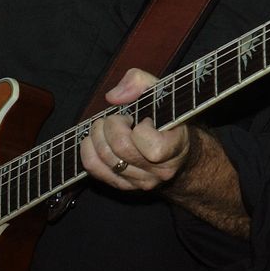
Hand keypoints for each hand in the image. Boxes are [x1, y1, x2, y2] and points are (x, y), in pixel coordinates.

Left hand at [80, 68, 191, 192]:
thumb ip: (142, 83)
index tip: (145, 120)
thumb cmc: (172, 120)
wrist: (181, 155)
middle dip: (111, 126)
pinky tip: (95, 139)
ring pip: (105, 159)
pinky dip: (88, 151)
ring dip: (97, 136)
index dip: (142, 129)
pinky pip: (94, 170)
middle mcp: (159, 172)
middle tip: (118, 118)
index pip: (153, 148)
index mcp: (176, 149)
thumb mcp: (164, 93)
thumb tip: (113, 97)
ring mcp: (141, 182)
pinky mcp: (124, 187)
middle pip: (122, 149)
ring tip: (106, 126)